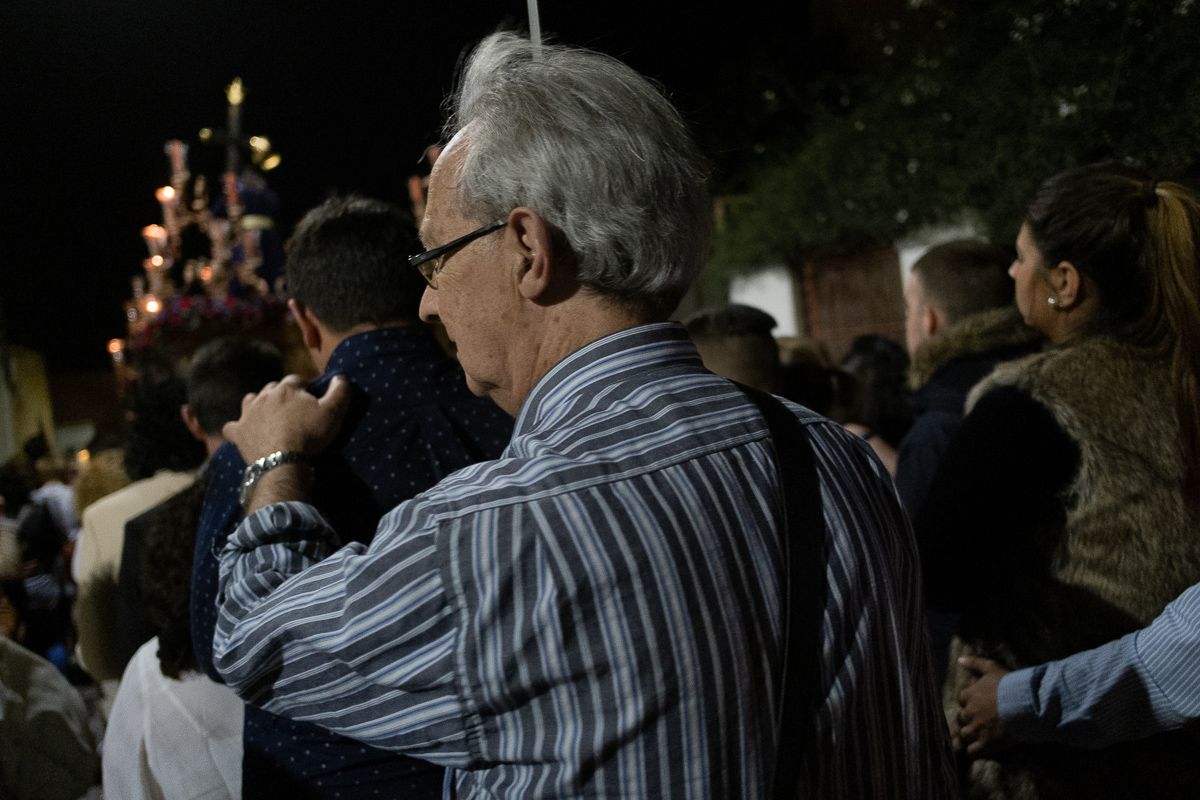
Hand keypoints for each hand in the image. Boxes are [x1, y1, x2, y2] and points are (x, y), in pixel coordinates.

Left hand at [223, 374, 351, 464]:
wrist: (282, 461)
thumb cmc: (310, 435)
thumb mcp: (333, 412)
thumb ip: (340, 391)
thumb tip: (341, 376)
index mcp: (286, 389)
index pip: (296, 380)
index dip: (305, 388)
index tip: (312, 399)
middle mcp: (264, 396)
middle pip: (273, 388)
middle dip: (282, 395)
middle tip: (293, 411)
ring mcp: (247, 414)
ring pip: (250, 400)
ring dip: (258, 405)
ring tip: (269, 416)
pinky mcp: (238, 432)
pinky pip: (231, 426)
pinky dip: (237, 428)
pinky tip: (243, 432)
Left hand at [957, 655, 1011, 756]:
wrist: (1023, 704)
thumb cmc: (1008, 685)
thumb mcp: (991, 668)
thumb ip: (975, 663)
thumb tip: (959, 660)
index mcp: (969, 695)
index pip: (961, 699)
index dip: (968, 702)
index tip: (976, 704)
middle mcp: (969, 713)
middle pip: (961, 718)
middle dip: (967, 720)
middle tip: (977, 722)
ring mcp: (976, 729)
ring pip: (964, 734)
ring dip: (969, 735)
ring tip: (976, 737)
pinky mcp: (985, 743)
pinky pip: (972, 750)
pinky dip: (973, 750)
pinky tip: (978, 749)